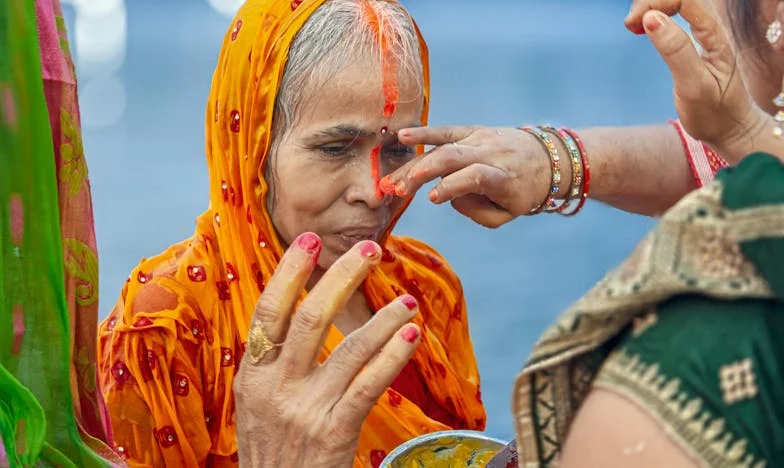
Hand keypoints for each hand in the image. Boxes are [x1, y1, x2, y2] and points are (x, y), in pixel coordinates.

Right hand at [233, 233, 420, 467]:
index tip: (310, 241)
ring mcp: (305, 409)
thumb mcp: (256, 403)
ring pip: (348, 349)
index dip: (289, 273)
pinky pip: (369, 384)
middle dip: (342, 278)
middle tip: (370, 249)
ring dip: (382, 319)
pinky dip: (393, 355)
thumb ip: (273, 363)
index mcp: (251, 374)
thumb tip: (299, 314)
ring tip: (407, 300)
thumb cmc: (272, 449)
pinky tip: (412, 334)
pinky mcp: (334, 431)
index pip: (268, 311)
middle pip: (310, 318)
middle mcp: (274, 387)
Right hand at [383, 126, 559, 227]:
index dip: (452, 186)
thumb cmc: (522, 192)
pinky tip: (402, 136)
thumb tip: (449, 196)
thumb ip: (478, 213)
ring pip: (443, 147)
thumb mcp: (508, 214)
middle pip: (453, 158)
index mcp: (504, 178)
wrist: (547, 158)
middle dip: (422, 172)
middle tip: (398, 191)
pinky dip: (424, 133)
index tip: (432, 199)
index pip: (476, 177)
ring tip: (392, 180)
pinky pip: (446, 131)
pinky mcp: (473, 131)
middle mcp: (491, 154)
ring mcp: (481, 139)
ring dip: (415, 163)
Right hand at [624, 0, 770, 157]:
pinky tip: (644, 30)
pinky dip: (657, 18)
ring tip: (632, 26)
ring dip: (652, 9)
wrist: (731, 131)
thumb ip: (675, 50)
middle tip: (629, 25)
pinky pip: (677, 18)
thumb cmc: (714, 113)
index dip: (655, 3)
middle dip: (651, 3)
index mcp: (715, 36)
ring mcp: (704, 38)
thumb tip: (651, 19)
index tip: (633, 24)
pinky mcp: (696, 46)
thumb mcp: (693, 84)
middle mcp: (712, 31)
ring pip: (677, 6)